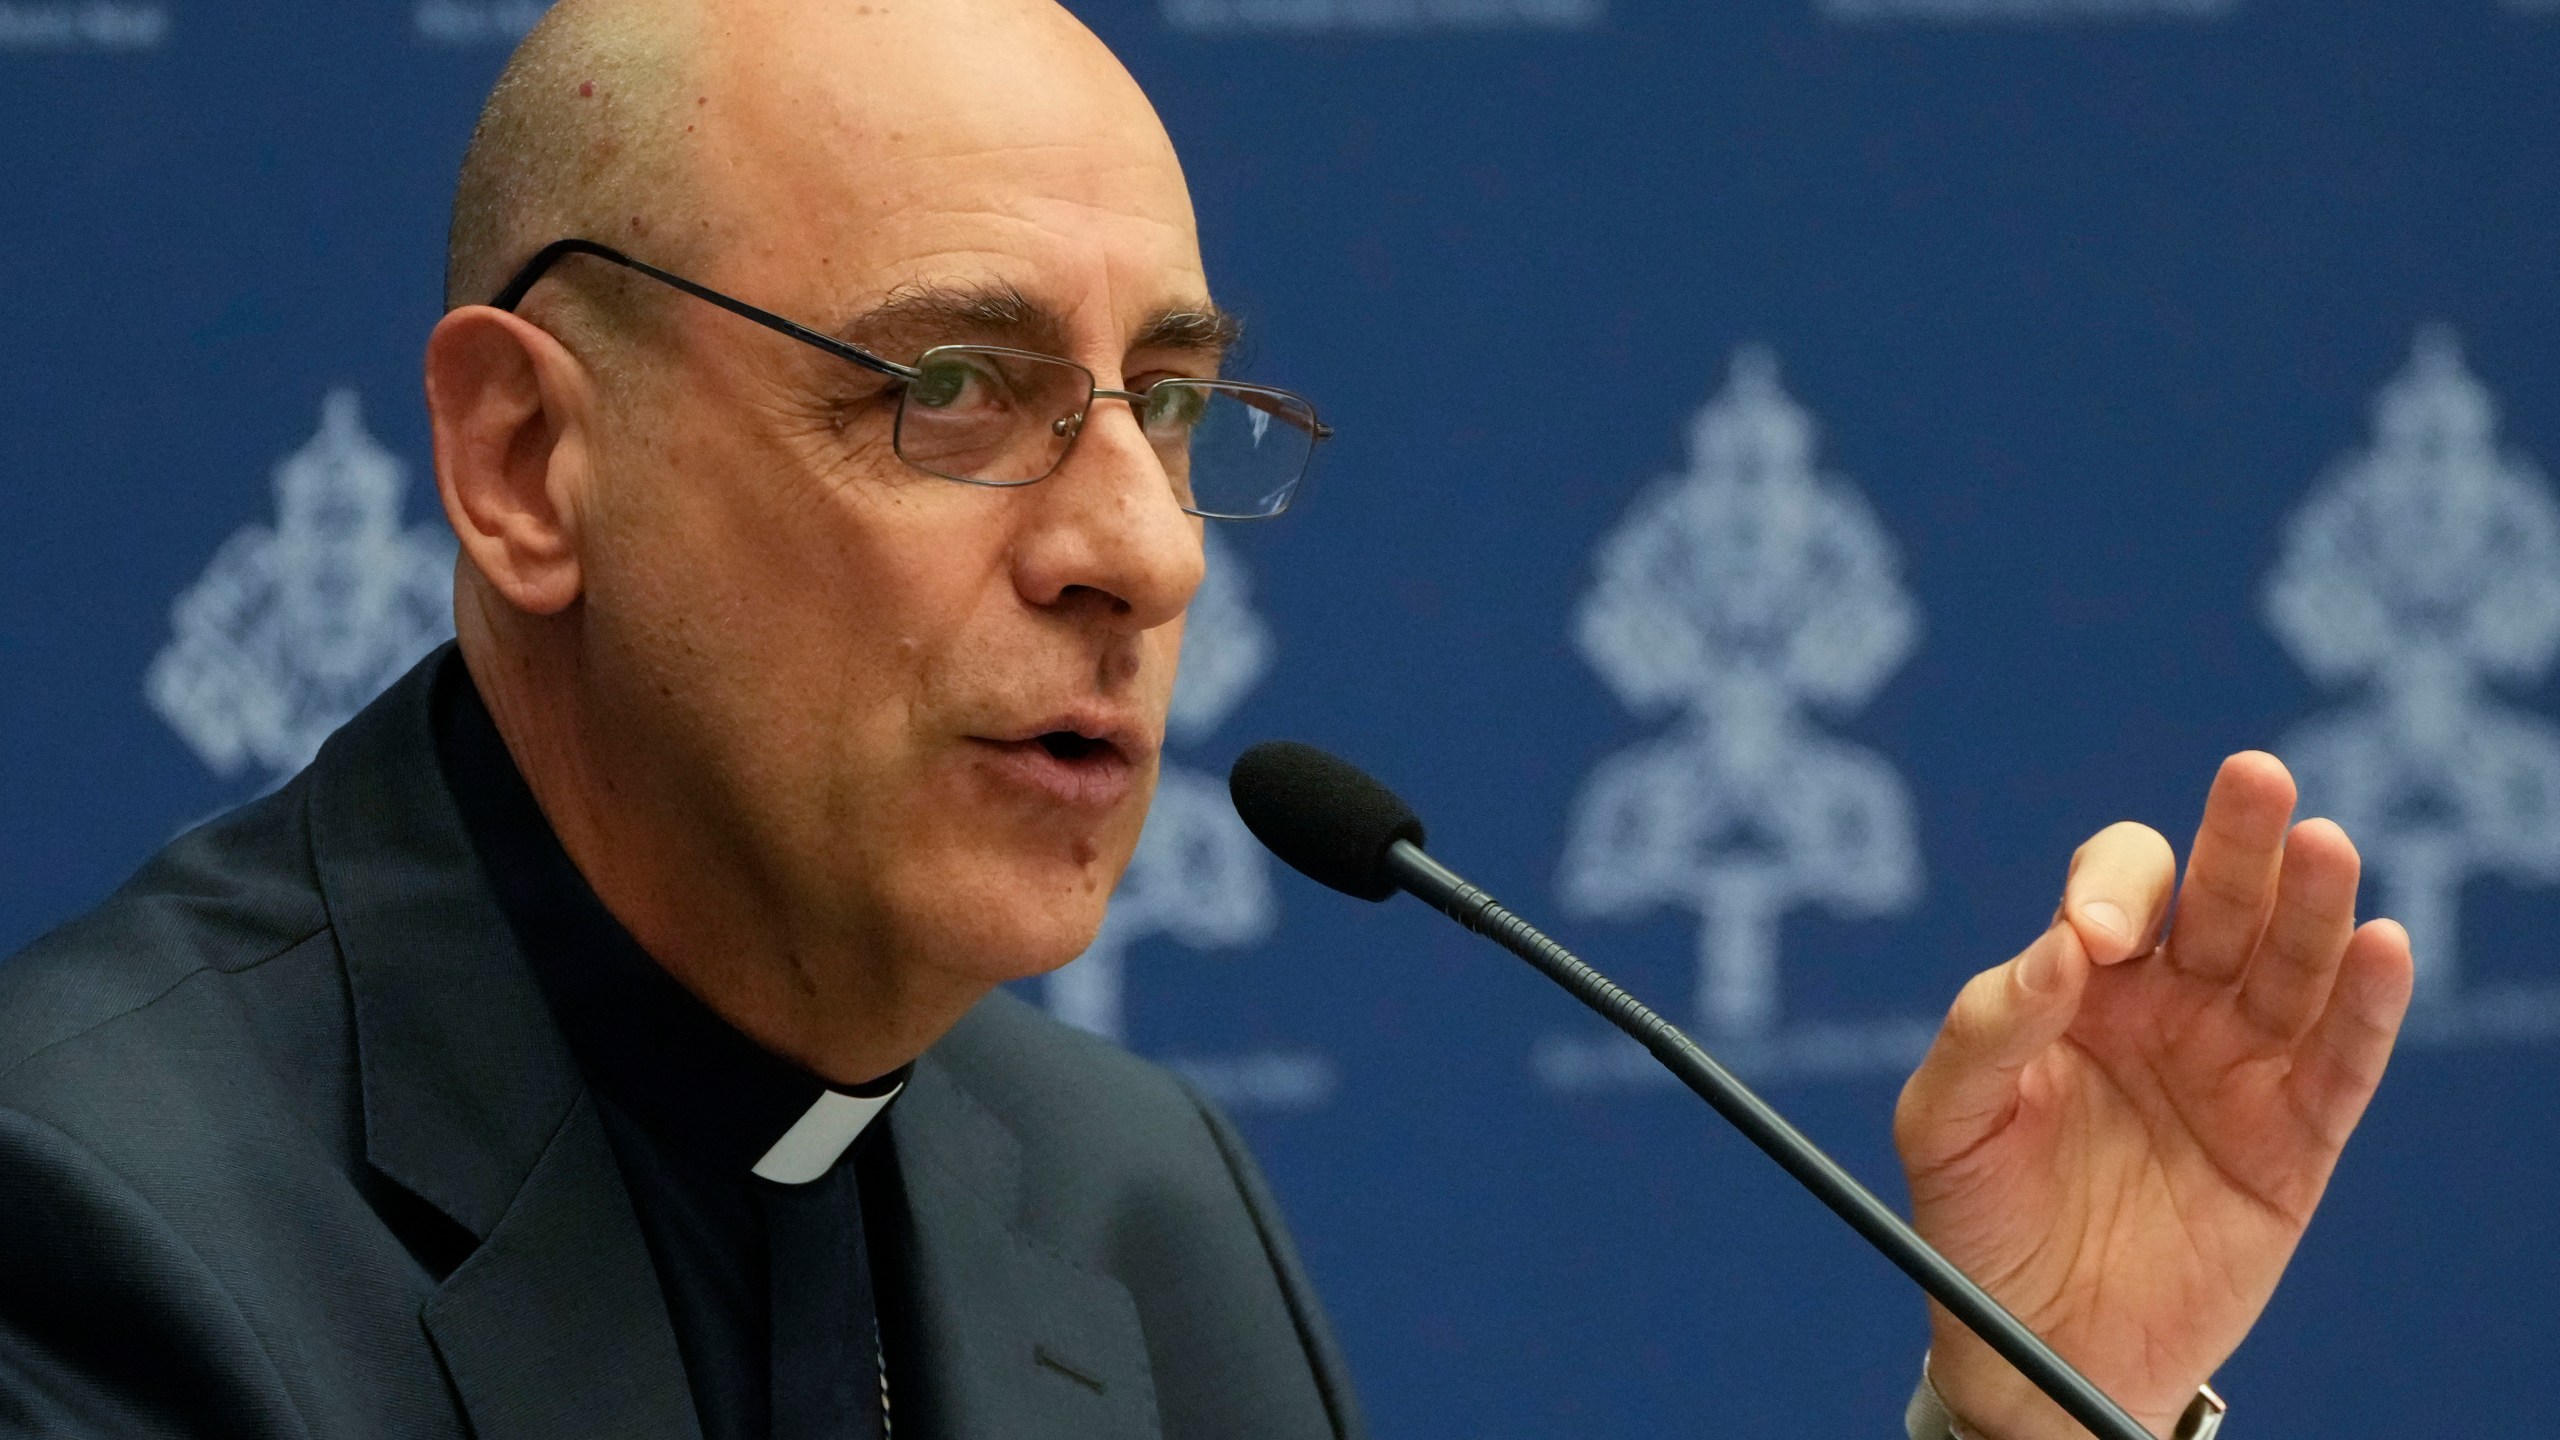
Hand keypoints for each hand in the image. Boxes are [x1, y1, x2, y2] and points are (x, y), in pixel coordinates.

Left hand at [1894, 752, 2413, 1438]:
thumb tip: (2059, 951)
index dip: (2112, 894)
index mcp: (2081, 985)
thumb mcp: (1944, 1123)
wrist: (2033, 1352)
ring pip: (2290, 965)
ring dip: (2313, 904)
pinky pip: (2341, 1064)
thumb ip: (1987, 1030)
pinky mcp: (2293, 1142)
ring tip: (2326, 846)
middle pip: (2218, 900)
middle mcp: (2169, 1007)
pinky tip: (2383, 946)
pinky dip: (2368, 1008)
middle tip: (2255, 779)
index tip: (2095, 945)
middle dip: (2236, 841)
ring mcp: (2237, 1068)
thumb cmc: (1974, 1223)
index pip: (2116, 895)